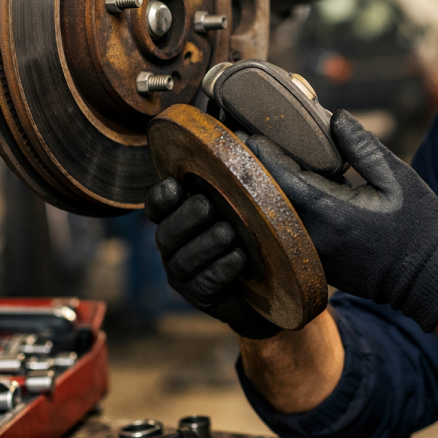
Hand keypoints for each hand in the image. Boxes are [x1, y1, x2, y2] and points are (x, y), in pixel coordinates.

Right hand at [146, 177, 280, 339]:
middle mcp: (177, 246)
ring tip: (229, 233)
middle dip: (184, 219)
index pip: (159, 206)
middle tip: (207, 206)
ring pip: (182, 261)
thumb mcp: (256, 198)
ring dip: (205, 245)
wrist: (279, 282)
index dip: (161, 198)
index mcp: (183, 217)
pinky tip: (239, 258)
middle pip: (165, 234)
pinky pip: (204, 285)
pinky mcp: (202, 298)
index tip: (175, 185)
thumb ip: (246, 170)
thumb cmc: (261, 232)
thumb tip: (248, 139)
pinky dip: (221, 270)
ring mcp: (186, 275)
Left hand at [246, 110, 437, 331]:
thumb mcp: (398, 179)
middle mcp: (315, 237)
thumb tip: (335, 116)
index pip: (284, 179)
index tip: (247, 135)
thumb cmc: (417, 227)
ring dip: (266, 191)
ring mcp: (313, 254)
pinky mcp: (316, 263)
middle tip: (243, 145)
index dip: (263, 156)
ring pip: (277, 217)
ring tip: (256, 163)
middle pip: (271, 198)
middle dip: (257, 170)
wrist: (427, 280)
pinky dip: (283, 208)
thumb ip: (363, 147)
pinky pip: (289, 231)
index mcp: (334, 213)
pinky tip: (282, 190)